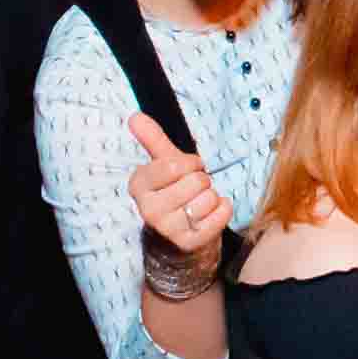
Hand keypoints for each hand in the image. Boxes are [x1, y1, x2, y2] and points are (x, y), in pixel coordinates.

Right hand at [125, 114, 226, 266]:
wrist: (180, 234)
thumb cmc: (174, 191)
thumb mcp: (164, 164)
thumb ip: (152, 140)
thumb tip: (135, 116)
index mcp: (139, 186)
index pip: (174, 165)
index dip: (190, 163)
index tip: (187, 169)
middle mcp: (148, 210)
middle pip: (196, 181)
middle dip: (202, 180)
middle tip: (194, 189)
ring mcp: (168, 229)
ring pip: (209, 198)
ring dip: (212, 196)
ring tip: (200, 202)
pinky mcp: (189, 242)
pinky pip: (221, 213)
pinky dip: (222, 209)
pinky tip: (210, 214)